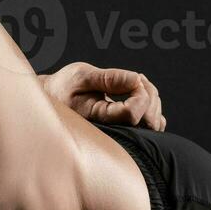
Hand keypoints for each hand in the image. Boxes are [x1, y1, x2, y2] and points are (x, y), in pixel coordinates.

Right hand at [40, 61, 166, 130]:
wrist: (56, 100)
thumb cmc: (65, 87)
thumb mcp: (81, 75)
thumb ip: (109, 78)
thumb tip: (136, 79)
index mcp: (98, 118)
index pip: (132, 113)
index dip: (140, 93)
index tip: (135, 78)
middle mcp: (112, 132)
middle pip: (148, 120)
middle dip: (149, 94)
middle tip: (138, 77)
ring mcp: (122, 134)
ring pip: (154, 122)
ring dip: (152, 97)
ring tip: (136, 82)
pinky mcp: (129, 130)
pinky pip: (154, 123)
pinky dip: (152, 105)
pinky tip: (138, 94)